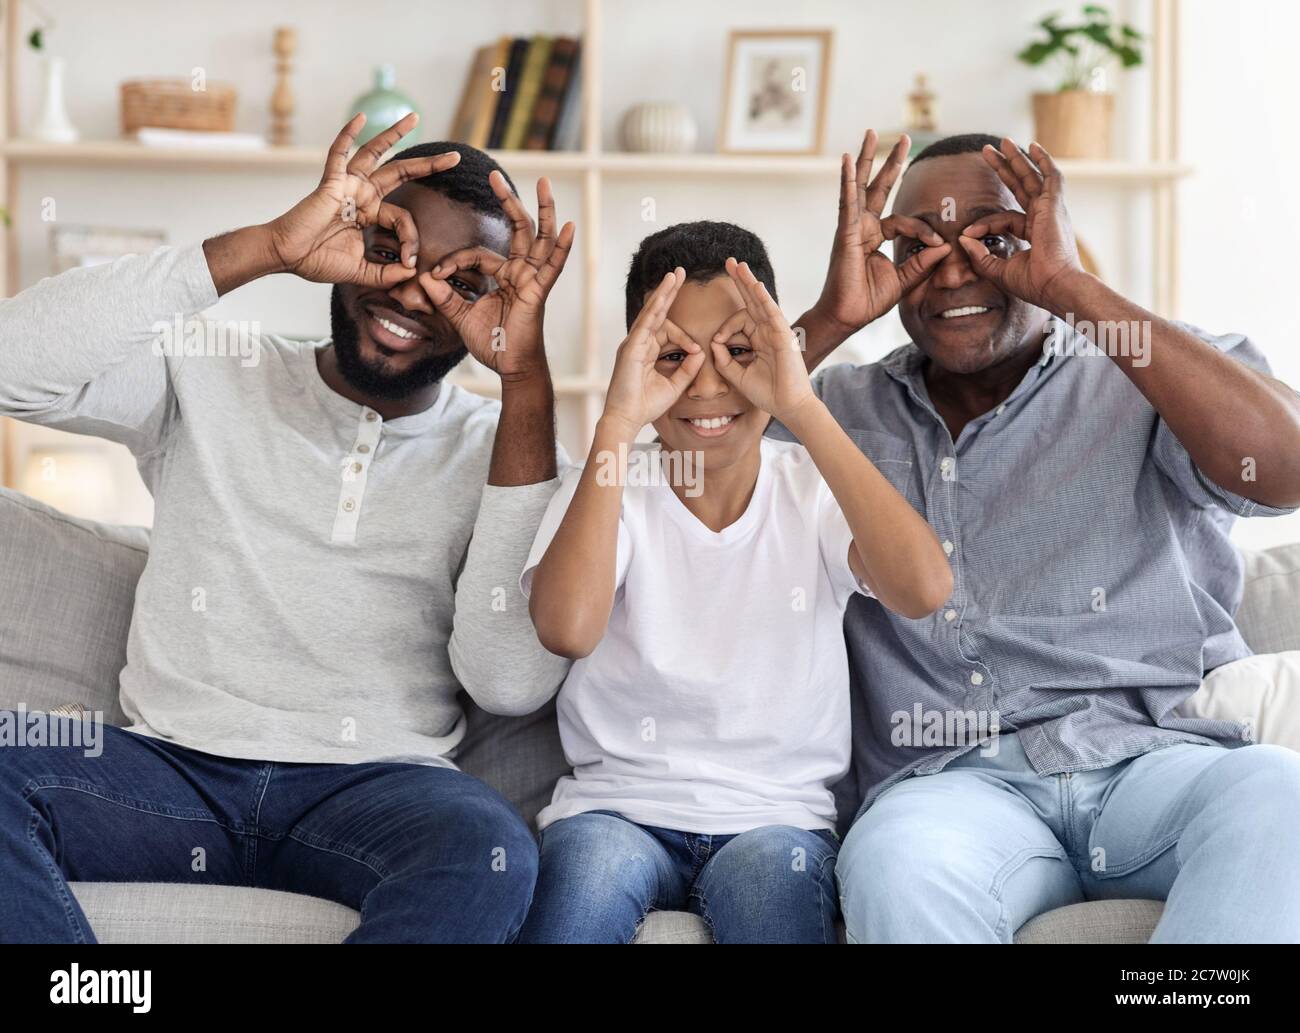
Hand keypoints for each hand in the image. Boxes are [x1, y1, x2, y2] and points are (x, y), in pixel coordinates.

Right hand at [265, 113, 460, 287]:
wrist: (287, 256)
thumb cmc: (316, 261)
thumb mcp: (360, 272)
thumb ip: (385, 274)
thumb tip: (411, 274)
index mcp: (368, 214)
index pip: (402, 218)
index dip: (411, 239)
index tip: (410, 262)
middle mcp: (361, 195)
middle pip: (400, 172)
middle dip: (428, 165)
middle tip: (454, 157)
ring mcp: (347, 185)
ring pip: (376, 154)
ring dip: (395, 136)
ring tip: (415, 118)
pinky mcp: (330, 182)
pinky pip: (340, 154)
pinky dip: (349, 135)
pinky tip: (362, 119)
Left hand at [417, 175, 574, 382]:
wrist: (510, 368)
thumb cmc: (493, 344)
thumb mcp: (460, 317)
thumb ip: (444, 297)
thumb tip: (424, 278)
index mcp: (504, 277)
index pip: (478, 255)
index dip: (454, 261)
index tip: (435, 274)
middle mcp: (521, 274)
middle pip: (519, 230)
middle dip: (509, 202)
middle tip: (495, 176)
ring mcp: (532, 280)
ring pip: (539, 238)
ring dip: (541, 210)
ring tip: (544, 183)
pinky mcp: (539, 292)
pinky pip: (552, 266)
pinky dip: (560, 247)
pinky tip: (569, 226)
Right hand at [602, 269, 703, 436]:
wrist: (627, 419)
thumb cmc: (646, 405)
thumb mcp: (674, 385)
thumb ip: (688, 368)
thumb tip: (701, 352)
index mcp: (647, 351)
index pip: (666, 330)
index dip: (684, 337)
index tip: (695, 352)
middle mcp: (638, 343)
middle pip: (656, 312)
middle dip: (668, 292)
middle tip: (679, 272)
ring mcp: (632, 344)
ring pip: (650, 312)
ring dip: (663, 293)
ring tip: (674, 275)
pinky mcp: (630, 349)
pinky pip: (644, 324)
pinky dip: (654, 309)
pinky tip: (662, 296)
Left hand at [710, 258, 818, 425]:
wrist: (787, 406)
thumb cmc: (767, 393)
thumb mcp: (738, 375)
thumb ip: (724, 360)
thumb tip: (714, 343)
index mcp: (758, 339)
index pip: (740, 320)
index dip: (725, 327)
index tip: (718, 343)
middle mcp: (768, 331)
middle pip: (752, 300)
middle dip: (741, 281)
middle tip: (730, 262)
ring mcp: (777, 332)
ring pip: (761, 301)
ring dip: (749, 282)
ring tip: (739, 265)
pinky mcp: (784, 336)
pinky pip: (772, 313)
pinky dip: (764, 299)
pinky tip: (755, 286)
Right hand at [809, 131, 951, 335]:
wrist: (847, 316)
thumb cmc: (868, 301)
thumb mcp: (904, 280)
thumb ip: (923, 263)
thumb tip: (946, 247)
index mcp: (874, 237)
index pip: (903, 221)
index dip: (924, 230)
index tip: (939, 244)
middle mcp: (862, 227)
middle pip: (877, 188)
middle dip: (890, 163)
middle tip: (903, 138)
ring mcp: (851, 228)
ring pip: (861, 186)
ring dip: (867, 158)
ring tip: (871, 134)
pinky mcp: (844, 233)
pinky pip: (847, 202)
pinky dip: (848, 181)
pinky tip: (848, 160)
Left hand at [957, 138, 1086, 311]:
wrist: (1054, 286)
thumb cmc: (1033, 283)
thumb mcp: (998, 270)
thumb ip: (980, 255)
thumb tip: (962, 239)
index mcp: (1034, 233)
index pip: (1005, 219)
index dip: (983, 224)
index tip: (967, 234)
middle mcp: (1044, 217)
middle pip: (1021, 186)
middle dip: (1004, 168)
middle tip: (988, 151)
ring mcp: (1051, 210)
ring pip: (1032, 176)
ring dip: (1017, 158)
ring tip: (1003, 142)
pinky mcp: (1054, 205)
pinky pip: (1050, 176)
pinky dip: (1043, 160)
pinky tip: (1032, 146)